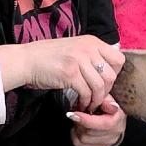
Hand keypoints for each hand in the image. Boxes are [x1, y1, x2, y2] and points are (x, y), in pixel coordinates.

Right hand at [0, 35, 123, 112]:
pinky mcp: (70, 73)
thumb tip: (108, 74)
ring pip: (100, 86)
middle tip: (97, 97)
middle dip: (106, 91)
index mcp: (92, 41)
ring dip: (96, 100)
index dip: (115, 74)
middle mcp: (88, 48)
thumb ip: (91, 57)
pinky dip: (85, 102)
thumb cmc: (49, 57)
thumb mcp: (75, 50)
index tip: (105, 83)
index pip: (118, 59)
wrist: (26, 60)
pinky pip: (86, 92)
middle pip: (111, 75)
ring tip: (90, 104)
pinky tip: (80, 104)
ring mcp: (79, 60)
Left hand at [67, 95, 126, 145]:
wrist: (112, 114)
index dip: (86, 120)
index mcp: (119, 118)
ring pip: (83, 139)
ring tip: (79, 120)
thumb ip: (105, 98)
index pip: (104, 124)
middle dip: (79, 122)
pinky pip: (81, 145)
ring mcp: (108, 142)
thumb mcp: (105, 96)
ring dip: (77, 128)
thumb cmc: (106, 104)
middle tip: (77, 113)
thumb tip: (108, 104)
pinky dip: (76, 136)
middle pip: (90, 132)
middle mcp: (115, 132)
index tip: (72, 114)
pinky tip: (80, 129)